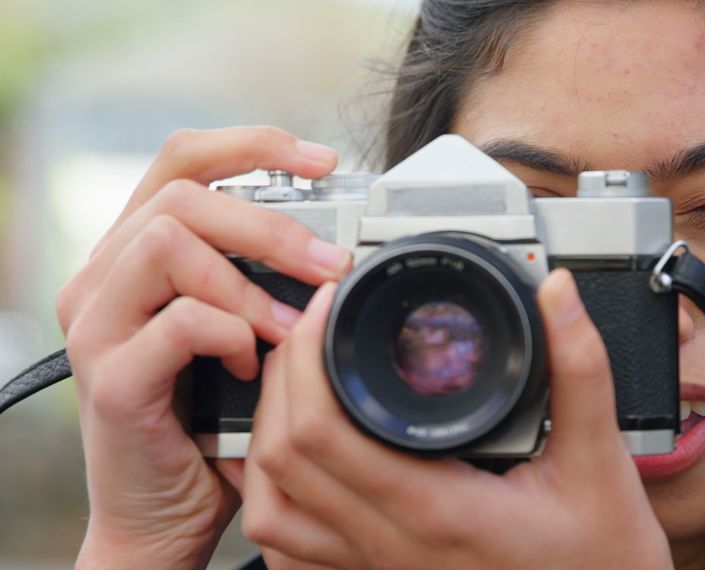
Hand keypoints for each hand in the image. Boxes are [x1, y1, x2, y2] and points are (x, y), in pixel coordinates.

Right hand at [55, 127, 352, 567]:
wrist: (168, 513)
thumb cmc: (214, 420)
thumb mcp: (244, 332)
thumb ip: (264, 282)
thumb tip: (339, 244)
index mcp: (138, 253)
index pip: (182, 161)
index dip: (252, 146)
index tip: (324, 161)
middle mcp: (104, 277)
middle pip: (182, 194)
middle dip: (271, 222)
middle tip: (330, 263)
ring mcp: (97, 325)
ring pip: (170, 243)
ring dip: (250, 279)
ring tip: (291, 323)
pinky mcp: (110, 378)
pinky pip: (178, 322)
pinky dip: (231, 334)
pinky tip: (251, 365)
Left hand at [230, 270, 673, 569]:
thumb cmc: (602, 560)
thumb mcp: (601, 461)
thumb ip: (580, 371)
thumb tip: (558, 296)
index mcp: (438, 509)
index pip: (322, 432)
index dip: (308, 357)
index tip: (334, 307)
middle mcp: (394, 544)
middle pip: (282, 458)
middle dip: (283, 377)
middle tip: (316, 326)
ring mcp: (380, 566)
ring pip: (274, 506)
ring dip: (267, 434)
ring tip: (298, 381)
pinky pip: (293, 544)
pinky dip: (278, 491)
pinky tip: (299, 456)